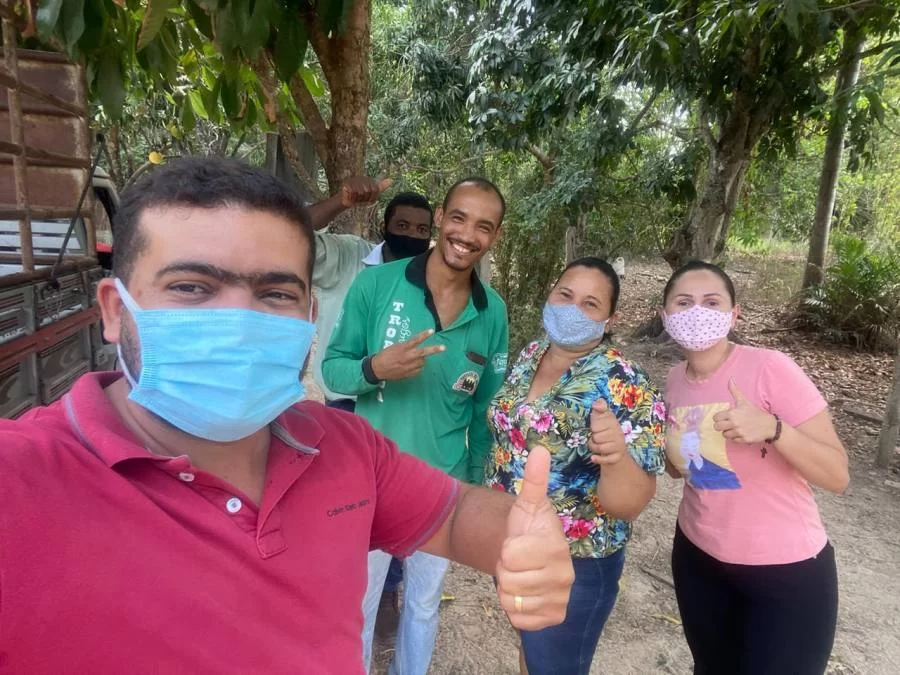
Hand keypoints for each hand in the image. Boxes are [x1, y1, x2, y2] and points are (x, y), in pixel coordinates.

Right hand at [339, 176, 392, 206]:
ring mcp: (354, 180)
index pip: (375, 190)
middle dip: (364, 198)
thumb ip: (381, 187)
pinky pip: (353, 193)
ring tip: (355, 198)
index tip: (367, 199)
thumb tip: (391, 180)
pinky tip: (350, 197)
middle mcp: (361, 178)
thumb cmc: (361, 198)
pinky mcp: (347, 184)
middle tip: (360, 198)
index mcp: (369, 180)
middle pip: (368, 191)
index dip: (371, 197)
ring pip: (361, 192)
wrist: (347, 201)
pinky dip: (352, 198)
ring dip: (358, 198)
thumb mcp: (372, 194)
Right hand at [370, 329, 443, 380]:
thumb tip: (415, 346)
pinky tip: (411, 365)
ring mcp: (409, 366)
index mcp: (402, 348)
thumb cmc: (385, 355)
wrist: (377, 369)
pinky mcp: (409, 374)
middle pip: (423, 352)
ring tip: (414, 358)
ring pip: (422, 362)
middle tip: (443, 347)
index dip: (424, 335)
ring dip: (421, 359)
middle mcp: (407, 357)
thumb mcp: (394, 347)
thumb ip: (406, 346)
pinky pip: (418, 370)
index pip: (415, 340)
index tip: (432, 331)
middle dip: (434, 350)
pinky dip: (417, 367)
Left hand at [497, 446, 573, 630]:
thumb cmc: (530, 528)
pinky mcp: (553, 618)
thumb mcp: (528, 504)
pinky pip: (518, 620)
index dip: (506, 548)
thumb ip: (534, 480)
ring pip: (511, 600)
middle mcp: (565, 577)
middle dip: (506, 569)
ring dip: (508, 589)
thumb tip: (539, 449)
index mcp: (556, 549)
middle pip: (508, 580)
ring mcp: (560, 599)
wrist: (536, 555)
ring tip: (521, 574)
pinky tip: (525, 594)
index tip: (519, 543)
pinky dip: (514, 609)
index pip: (509, 555)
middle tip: (519, 560)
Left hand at [588, 399, 627, 464]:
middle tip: (596, 437)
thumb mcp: (601, 416)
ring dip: (594, 447)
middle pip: (597, 438)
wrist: (615, 448)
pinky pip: (606, 459)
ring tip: (596, 444)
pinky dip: (598, 459)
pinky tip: (593, 457)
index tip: (596, 427)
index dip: (593, 427)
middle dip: (593, 438)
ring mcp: (619, 446)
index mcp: (613, 422)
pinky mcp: (617, 457)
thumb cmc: (604, 429)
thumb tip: (596, 404)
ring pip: (600, 448)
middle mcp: (618, 434)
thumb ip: (599, 407)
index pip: (596, 425)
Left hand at [713, 379, 777, 443]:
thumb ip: (734, 391)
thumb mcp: (744, 401)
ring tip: (735, 428)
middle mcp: (735, 423)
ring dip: (728, 432)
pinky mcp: (744, 440)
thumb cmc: (755, 412)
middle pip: (717, 427)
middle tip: (727, 424)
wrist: (769, 425)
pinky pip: (733, 440)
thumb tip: (730, 379)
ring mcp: (739, 432)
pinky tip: (741, 433)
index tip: (724, 417)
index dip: (719, 417)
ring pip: (724, 435)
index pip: (716, 417)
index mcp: (733, 413)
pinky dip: (736, 438)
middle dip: (721, 426)